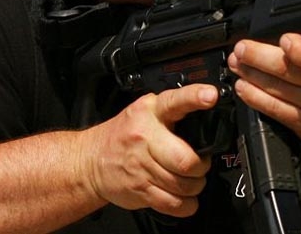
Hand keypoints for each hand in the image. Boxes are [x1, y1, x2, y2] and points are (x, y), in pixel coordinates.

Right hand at [84, 84, 217, 216]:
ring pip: (183, 185)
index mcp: (150, 112)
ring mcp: (141, 166)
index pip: (175, 101)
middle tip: (200, 164)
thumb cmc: (123, 135)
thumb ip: (173, 110)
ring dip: (195, 186)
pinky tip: (183, 196)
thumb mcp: (145, 111)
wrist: (90, 160)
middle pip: (185, 159)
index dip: (194, 97)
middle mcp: (145, 137)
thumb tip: (207, 111)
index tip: (210, 95)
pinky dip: (186, 205)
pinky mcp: (140, 190)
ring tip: (190, 179)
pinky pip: (173, 204)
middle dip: (201, 167)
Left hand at [227, 33, 300, 155]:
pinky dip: (255, 97)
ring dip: (251, 73)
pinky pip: (276, 109)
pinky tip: (242, 86)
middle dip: (260, 57)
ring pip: (278, 88)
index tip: (286, 40)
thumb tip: (297, 20)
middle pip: (291, 71)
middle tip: (241, 47)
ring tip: (236, 61)